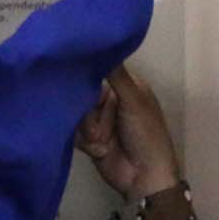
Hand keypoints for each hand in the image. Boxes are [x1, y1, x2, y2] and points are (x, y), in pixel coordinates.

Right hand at [73, 66, 179, 202]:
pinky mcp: (88, 140)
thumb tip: (101, 42)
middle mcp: (110, 100)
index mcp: (125, 86)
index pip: (98, 70)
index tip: (72, 70)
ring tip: (104, 141)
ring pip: (76, 115)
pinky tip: (99, 150)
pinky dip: (85, 142)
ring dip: (89, 130)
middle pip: (82, 94)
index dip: (86, 73)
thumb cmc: (146, 133)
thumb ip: (116, 74)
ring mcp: (98, 120)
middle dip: (89, 111)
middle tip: (101, 125)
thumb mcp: (134, 100)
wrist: (144, 177)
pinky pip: (73, 133)